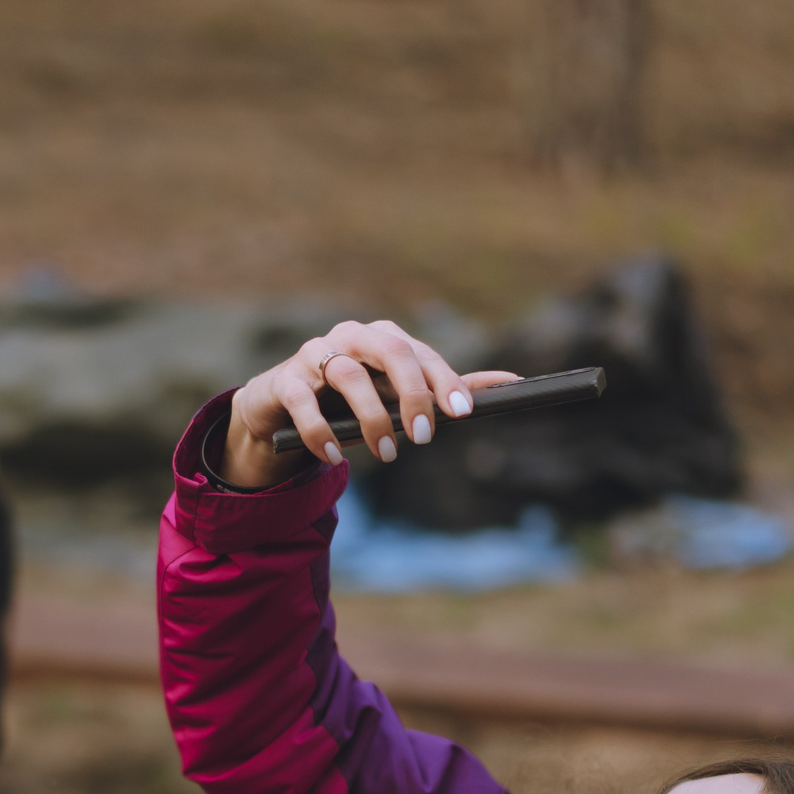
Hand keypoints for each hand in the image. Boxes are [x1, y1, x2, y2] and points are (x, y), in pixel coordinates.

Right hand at [218, 318, 518, 492]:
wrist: (281, 407)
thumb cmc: (349, 400)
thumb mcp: (396, 395)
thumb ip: (446, 388)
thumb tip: (512, 382)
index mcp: (383, 337)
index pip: (420, 353)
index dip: (443, 381)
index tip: (462, 414)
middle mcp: (351, 337)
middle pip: (390, 350)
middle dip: (412, 393)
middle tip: (424, 437)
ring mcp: (314, 355)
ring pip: (348, 374)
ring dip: (371, 418)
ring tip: (386, 454)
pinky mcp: (284, 380)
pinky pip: (303, 401)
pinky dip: (320, 430)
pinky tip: (334, 456)